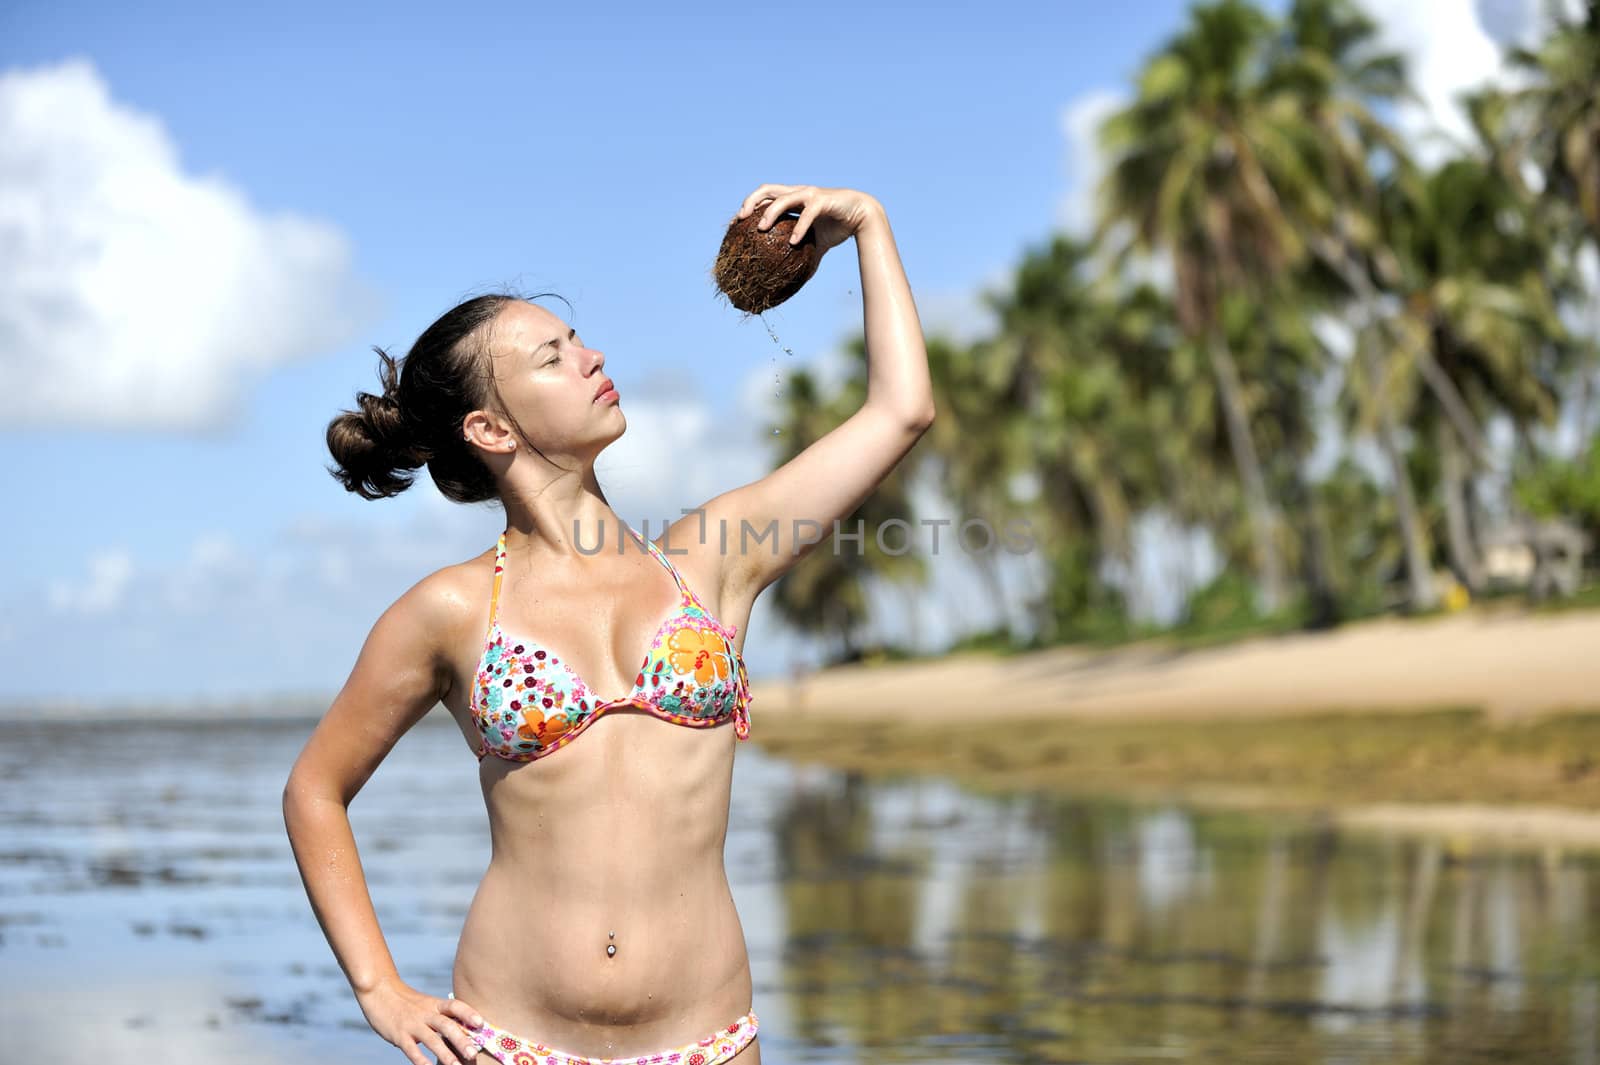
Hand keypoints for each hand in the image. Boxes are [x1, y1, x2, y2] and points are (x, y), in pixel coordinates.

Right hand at [355, 979, 485, 1064]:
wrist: (379, 991)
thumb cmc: (406, 1002)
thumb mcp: (426, 1004)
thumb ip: (441, 1016)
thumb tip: (463, 1031)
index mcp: (435, 1004)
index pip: (455, 1006)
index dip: (469, 1014)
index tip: (481, 1023)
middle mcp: (426, 1013)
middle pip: (447, 1025)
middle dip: (461, 1040)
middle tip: (473, 1053)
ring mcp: (412, 1024)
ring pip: (432, 1040)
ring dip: (445, 1054)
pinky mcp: (399, 1035)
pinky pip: (411, 1049)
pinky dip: (421, 1060)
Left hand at [735, 184, 881, 256]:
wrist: (862, 217)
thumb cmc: (837, 227)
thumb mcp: (816, 244)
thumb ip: (802, 255)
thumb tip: (793, 282)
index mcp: (793, 199)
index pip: (765, 197)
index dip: (749, 206)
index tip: (736, 223)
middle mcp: (798, 193)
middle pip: (767, 189)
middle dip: (751, 201)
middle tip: (741, 219)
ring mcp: (809, 194)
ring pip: (783, 199)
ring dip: (770, 212)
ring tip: (760, 228)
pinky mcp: (822, 201)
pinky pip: (807, 214)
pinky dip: (799, 227)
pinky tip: (793, 242)